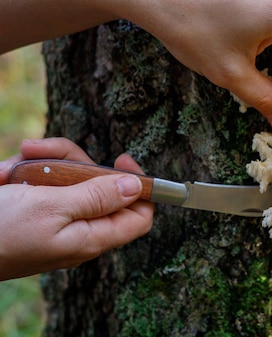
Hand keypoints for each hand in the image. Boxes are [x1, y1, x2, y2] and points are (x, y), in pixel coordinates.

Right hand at [0, 138, 153, 279]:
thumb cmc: (0, 231)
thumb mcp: (52, 207)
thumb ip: (97, 197)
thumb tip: (137, 187)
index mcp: (91, 237)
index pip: (139, 216)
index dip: (141, 187)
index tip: (123, 158)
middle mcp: (79, 228)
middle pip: (101, 185)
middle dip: (73, 161)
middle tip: (40, 152)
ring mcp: (56, 217)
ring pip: (69, 176)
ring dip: (41, 163)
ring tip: (11, 168)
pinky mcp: (35, 208)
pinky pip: (42, 180)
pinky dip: (22, 171)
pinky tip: (2, 176)